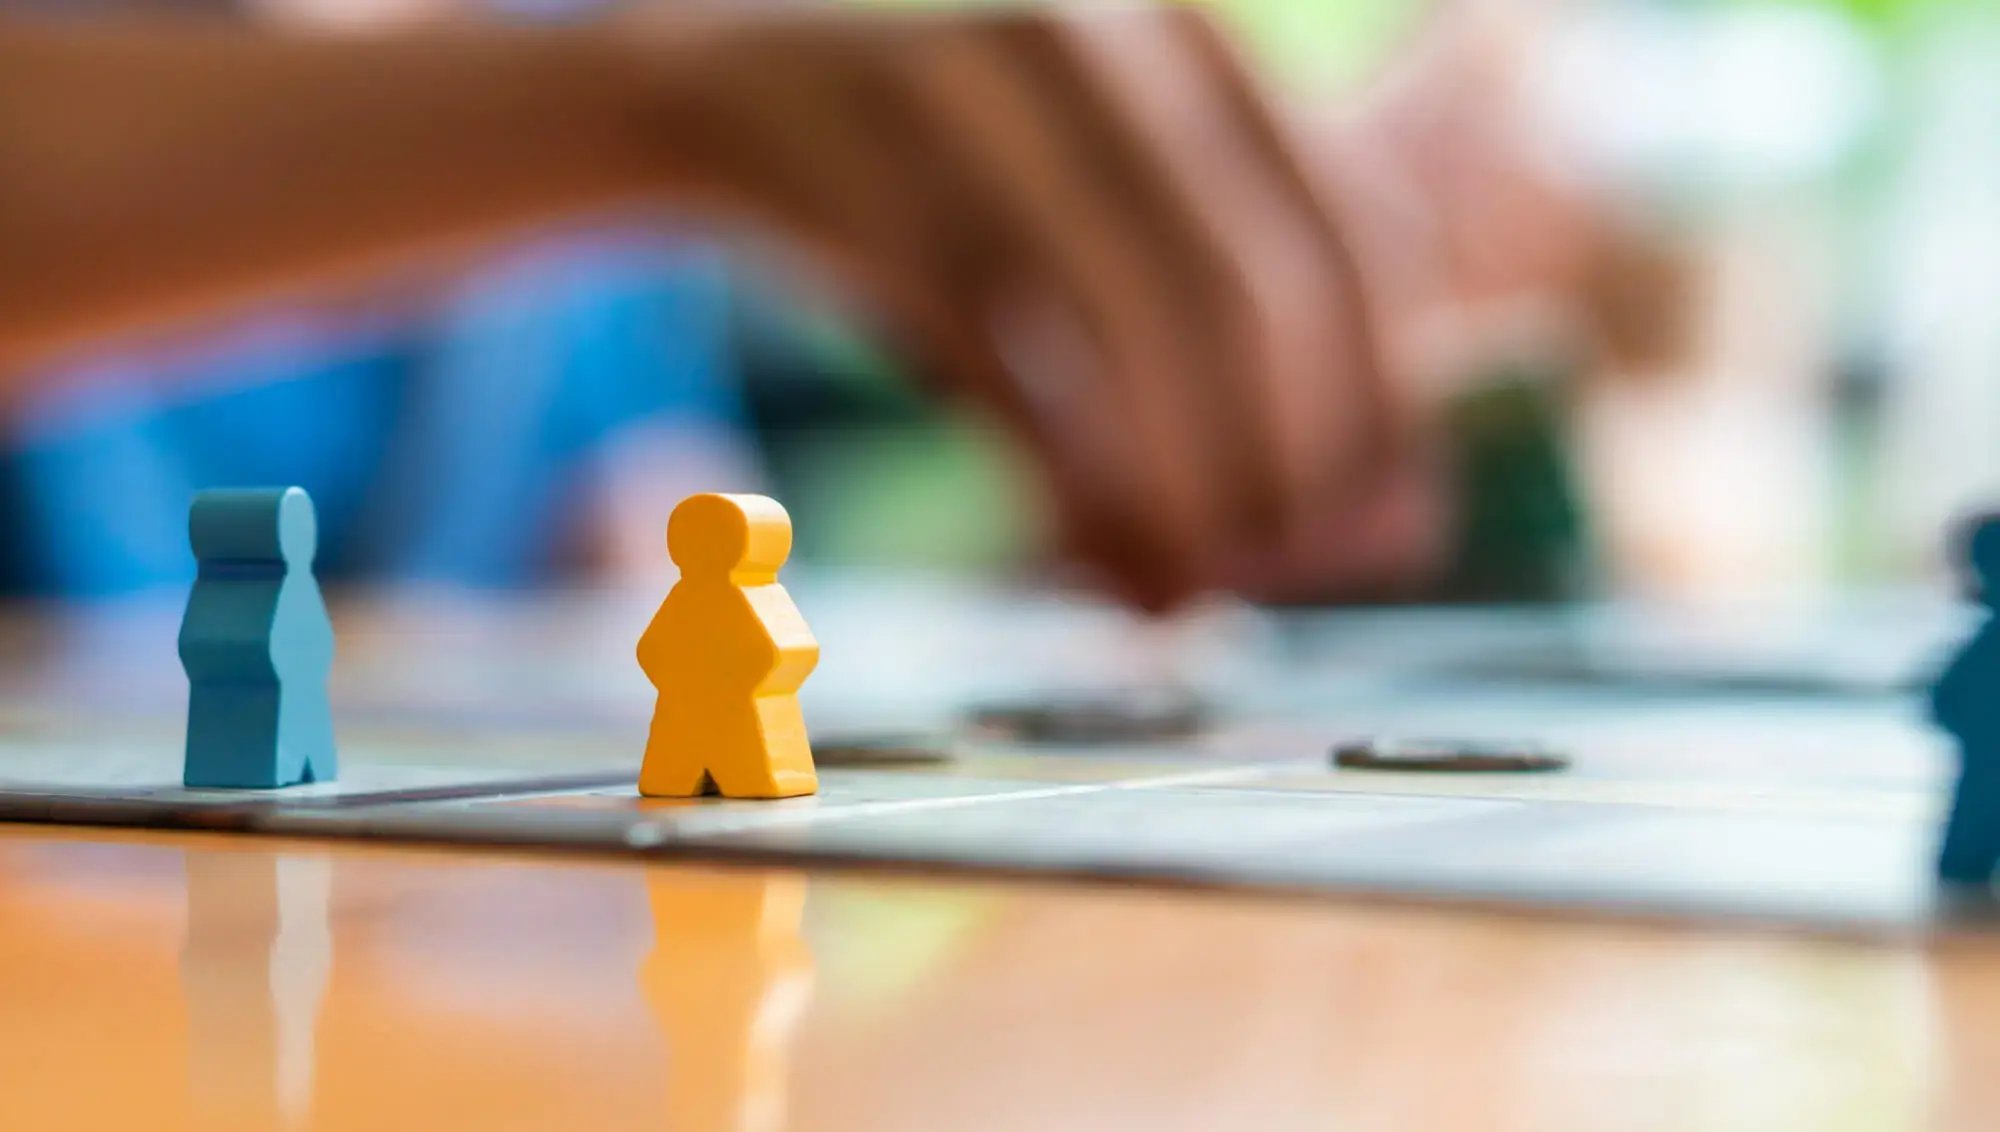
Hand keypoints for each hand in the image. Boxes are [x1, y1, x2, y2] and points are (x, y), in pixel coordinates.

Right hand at [646, 5, 1446, 608]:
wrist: (712, 88)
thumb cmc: (945, 190)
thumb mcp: (1104, 212)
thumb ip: (1235, 337)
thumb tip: (1390, 530)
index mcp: (1195, 42)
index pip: (1359, 237)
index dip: (1383, 406)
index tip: (1376, 532)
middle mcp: (1099, 38)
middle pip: (1247, 291)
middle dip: (1276, 469)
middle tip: (1261, 580)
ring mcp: (968, 91)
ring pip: (1125, 320)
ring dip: (1171, 491)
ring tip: (1174, 592)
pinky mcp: (853, 172)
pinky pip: (993, 353)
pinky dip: (1054, 476)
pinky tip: (1077, 553)